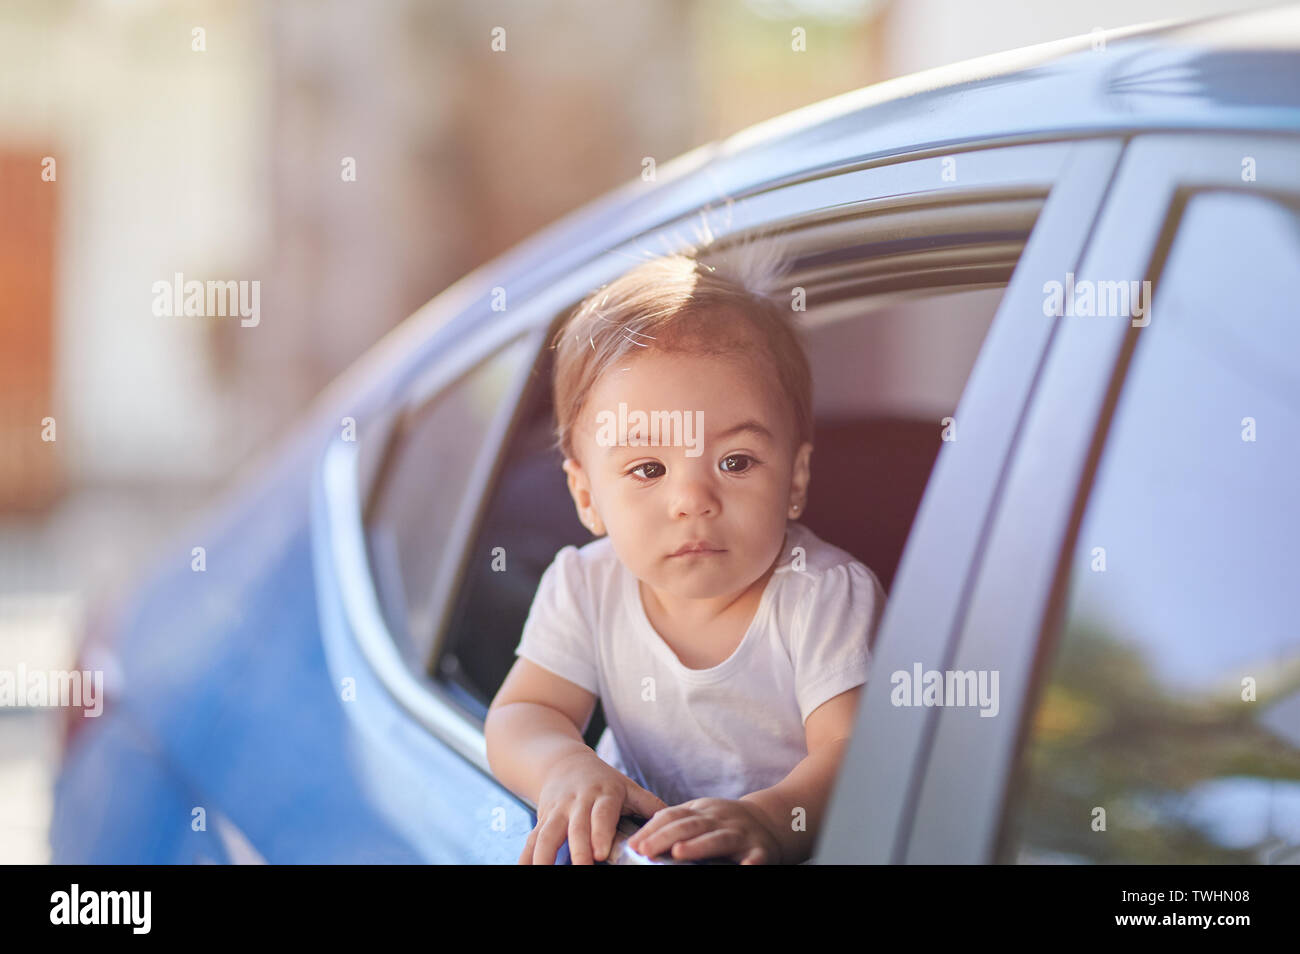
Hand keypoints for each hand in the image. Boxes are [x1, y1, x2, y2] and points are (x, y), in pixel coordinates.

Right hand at [519, 750, 667, 864]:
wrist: (562, 762)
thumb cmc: (602, 779)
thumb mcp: (627, 785)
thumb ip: (649, 803)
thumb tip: (676, 819)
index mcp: (603, 794)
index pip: (602, 813)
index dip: (600, 831)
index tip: (600, 852)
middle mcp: (577, 802)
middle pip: (575, 826)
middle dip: (577, 848)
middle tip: (582, 867)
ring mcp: (556, 811)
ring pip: (547, 834)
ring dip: (545, 855)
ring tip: (544, 872)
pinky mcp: (541, 819)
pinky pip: (531, 840)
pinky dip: (525, 857)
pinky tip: (523, 870)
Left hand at [626, 797, 783, 864]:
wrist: (771, 819)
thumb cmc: (726, 822)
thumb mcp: (702, 815)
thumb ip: (677, 822)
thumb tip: (641, 838)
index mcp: (702, 811)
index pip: (672, 816)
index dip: (652, 829)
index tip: (633, 843)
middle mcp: (720, 820)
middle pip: (690, 825)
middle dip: (666, 837)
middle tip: (645, 850)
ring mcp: (741, 834)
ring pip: (718, 838)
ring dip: (699, 846)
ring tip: (679, 853)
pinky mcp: (761, 850)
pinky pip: (755, 857)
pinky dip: (748, 863)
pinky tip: (742, 868)